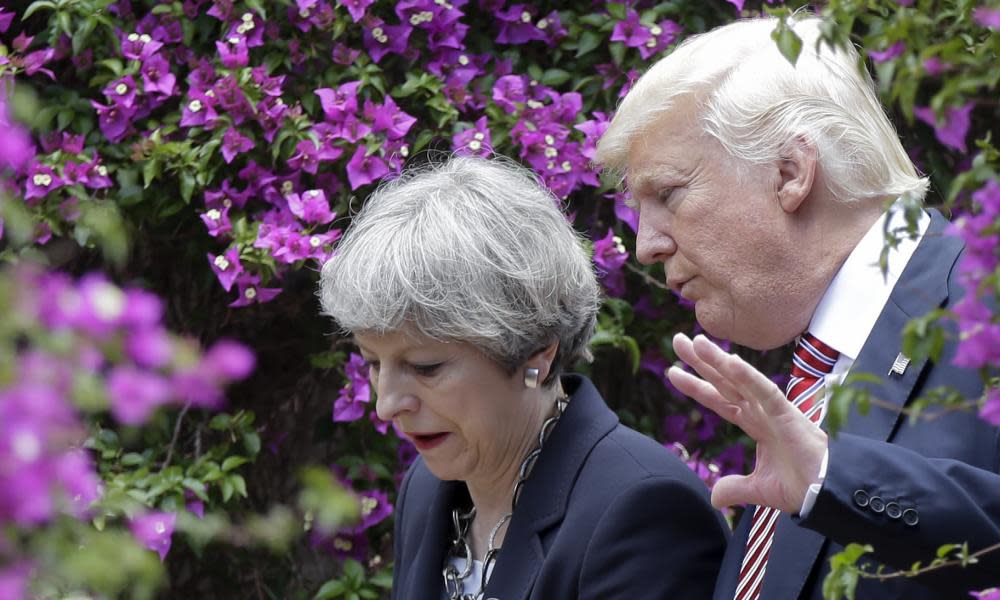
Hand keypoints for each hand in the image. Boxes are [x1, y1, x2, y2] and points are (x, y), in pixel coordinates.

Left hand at [667, 333, 826, 513]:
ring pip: (740, 380)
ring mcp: (774, 410)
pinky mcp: (788, 415)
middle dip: (701, 361)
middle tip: (678, 341)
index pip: (719, 401)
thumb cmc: (803, 486)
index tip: (673, 371)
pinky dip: (748, 376)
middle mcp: (761, 411)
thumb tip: (714, 497)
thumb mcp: (759, 490)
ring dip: (718, 360)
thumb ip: (736, 489)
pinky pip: (765, 392)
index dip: (697, 386)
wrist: (829, 494)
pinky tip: (730, 361)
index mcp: (755, 424)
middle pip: (724, 382)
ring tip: (695, 342)